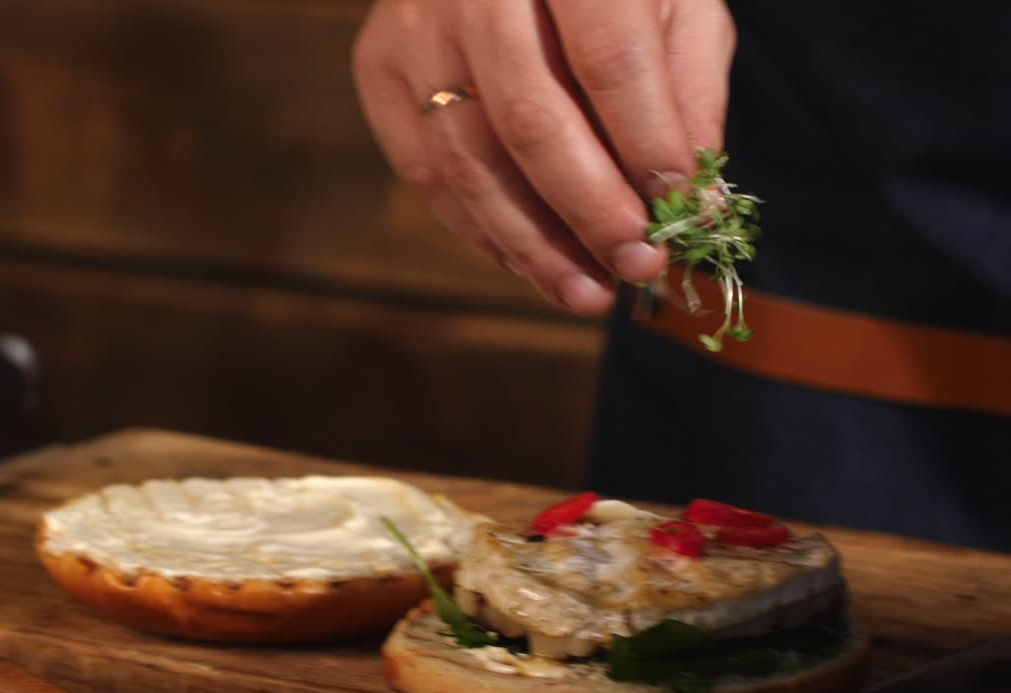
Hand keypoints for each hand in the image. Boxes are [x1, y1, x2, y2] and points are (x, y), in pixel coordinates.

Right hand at [352, 0, 735, 314]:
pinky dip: (481, 230)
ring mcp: (412, 26)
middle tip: (635, 266)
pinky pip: (426, 172)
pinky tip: (530, 262)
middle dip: (588, 210)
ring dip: (532, 243)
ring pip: (469, 160)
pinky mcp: (376, 64)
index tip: (680, 216)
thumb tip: (691, 205)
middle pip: (529, 121)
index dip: (646, 147)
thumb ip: (687, 91)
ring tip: (585, 292)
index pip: (609, 61)